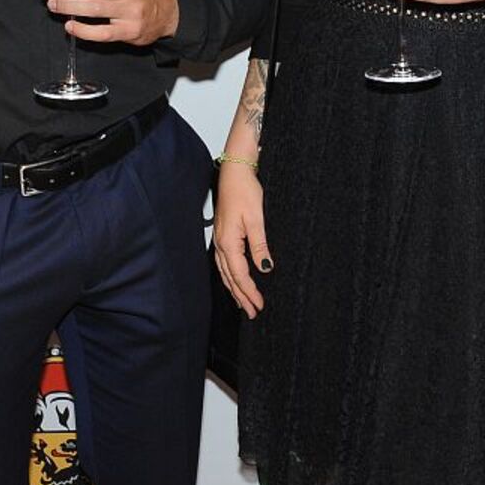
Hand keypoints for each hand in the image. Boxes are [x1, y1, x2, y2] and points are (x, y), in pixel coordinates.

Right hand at [212, 161, 271, 316]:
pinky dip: (230, 276)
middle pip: (230, 277)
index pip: (240, 275)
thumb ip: (259, 246)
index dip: (250, 292)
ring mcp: (220, 239)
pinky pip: (224, 262)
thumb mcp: (256, 219)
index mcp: (229, 242)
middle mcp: (221, 243)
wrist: (234, 172)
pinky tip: (234, 279)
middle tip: (252, 313)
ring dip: (234, 289)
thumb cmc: (244, 190)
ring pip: (225, 272)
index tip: (259, 306)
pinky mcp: (222, 234)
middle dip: (241, 296)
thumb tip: (265, 268)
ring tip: (243, 303)